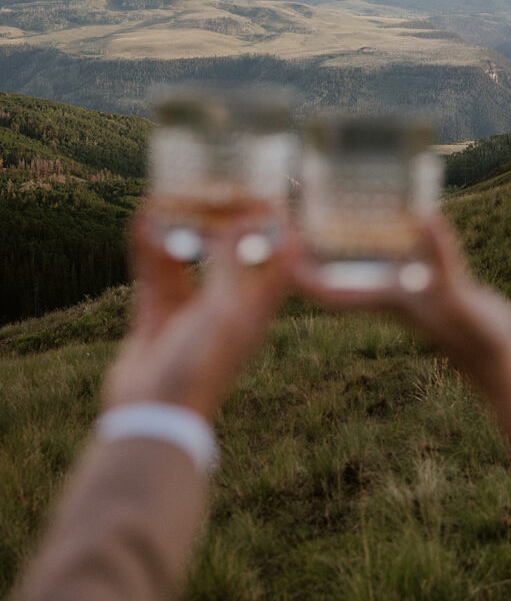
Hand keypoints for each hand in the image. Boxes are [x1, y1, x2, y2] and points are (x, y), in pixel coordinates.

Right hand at [103, 207, 291, 418]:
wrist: (154, 416)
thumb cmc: (201, 367)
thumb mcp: (223, 311)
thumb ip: (231, 263)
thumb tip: (243, 219)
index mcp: (255, 308)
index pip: (277, 258)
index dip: (276, 226)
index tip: (267, 192)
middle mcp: (226, 305)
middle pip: (228, 251)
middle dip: (220, 219)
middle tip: (210, 185)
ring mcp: (191, 309)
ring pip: (188, 256)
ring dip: (179, 228)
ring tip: (171, 195)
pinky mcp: (158, 314)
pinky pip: (156, 272)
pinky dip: (151, 246)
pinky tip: (143, 220)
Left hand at [292, 216, 510, 386]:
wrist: (496, 355)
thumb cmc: (478, 336)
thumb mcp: (458, 295)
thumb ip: (441, 260)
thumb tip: (424, 218)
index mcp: (389, 300)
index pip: (334, 292)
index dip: (304, 277)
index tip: (277, 253)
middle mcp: (390, 292)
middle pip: (338, 273)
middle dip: (313, 253)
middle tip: (287, 220)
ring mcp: (406, 285)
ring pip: (363, 261)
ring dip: (343, 241)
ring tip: (322, 210)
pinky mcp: (424, 277)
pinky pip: (393, 252)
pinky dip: (383, 233)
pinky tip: (384, 212)